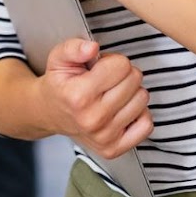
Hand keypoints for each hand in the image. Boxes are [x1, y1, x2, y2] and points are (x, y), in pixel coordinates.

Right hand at [33, 38, 153, 160]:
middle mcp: (93, 119)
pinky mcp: (113, 149)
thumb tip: (92, 47)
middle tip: (105, 80)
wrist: (49, 114)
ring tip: (111, 93)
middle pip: (134, 80)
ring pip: (142, 99)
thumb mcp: (58, 58)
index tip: (99, 68)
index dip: (112, 61)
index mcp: (79, 95)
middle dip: (122, 74)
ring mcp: (104, 137)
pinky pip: (146, 125)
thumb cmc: (59, 84)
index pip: (121, 65)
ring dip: (130, 92)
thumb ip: (74, 48)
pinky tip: (121, 109)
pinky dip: (138, 114)